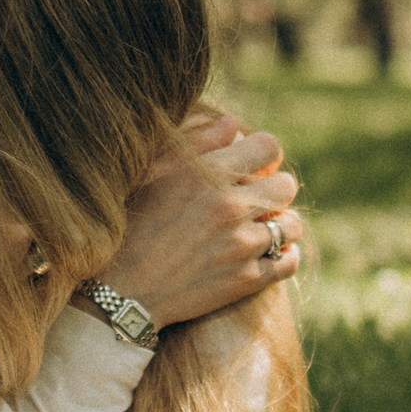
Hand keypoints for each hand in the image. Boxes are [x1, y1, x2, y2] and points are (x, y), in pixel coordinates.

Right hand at [94, 108, 304, 329]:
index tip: (253, 165)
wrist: (121, 288)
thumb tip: (231, 123)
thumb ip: (197, 143)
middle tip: (254, 198)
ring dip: (278, 224)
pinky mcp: (247, 280)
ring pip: (290, 225)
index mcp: (209, 172)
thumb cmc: (129, 221)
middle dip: (272, 188)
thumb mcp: (154, 172)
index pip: (269, 147)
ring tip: (259, 228)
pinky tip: (267, 254)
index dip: (263, 153)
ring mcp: (242, 245)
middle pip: (286, 185)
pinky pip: (288, 262)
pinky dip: (282, 256)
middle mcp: (231, 206)